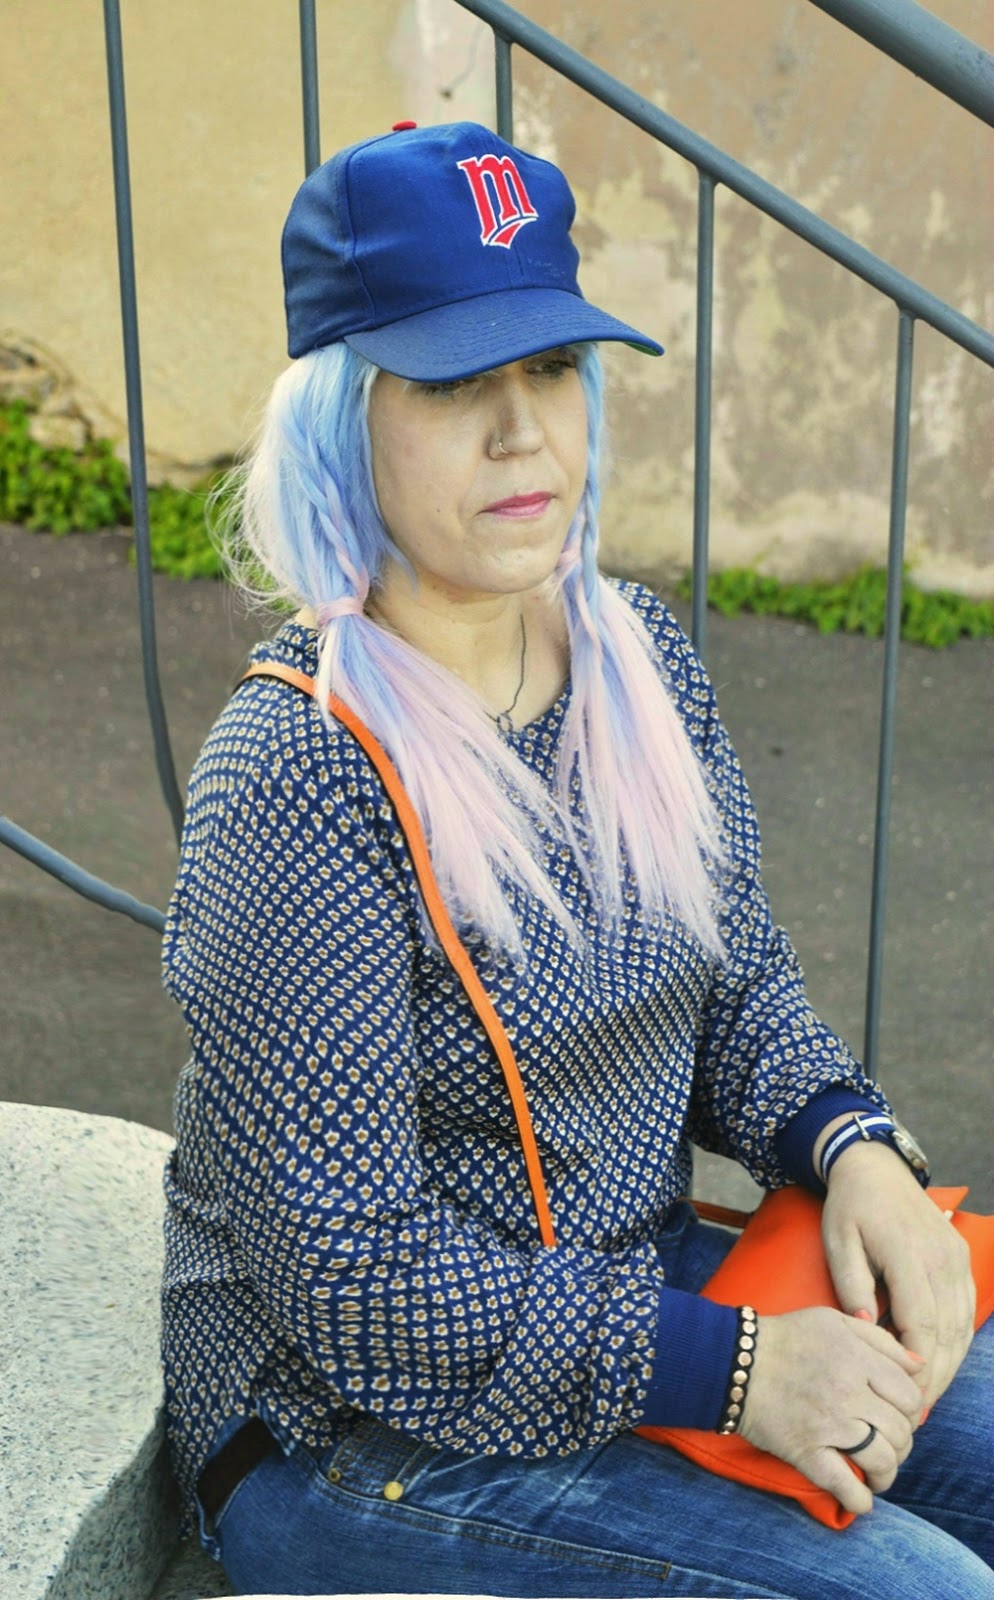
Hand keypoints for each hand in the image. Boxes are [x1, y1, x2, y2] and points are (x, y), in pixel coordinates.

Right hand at [738, 1305, 924, 1513]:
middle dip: (901, 1442)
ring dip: (887, 1472)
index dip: (911, 1410)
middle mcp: (848, 1392)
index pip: (910, 1397)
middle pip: (900, 1431)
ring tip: (879, 1472)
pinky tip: (862, 1499)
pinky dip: (860, 1500)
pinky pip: (844, 1485)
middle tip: (888, 1442)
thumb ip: (880, 1340)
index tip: (899, 1415)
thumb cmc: (787, 1337)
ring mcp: (827, 1425)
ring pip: (882, 1460)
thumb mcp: (834, 1321)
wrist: (732, 1360)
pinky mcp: (805, 1452)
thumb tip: (920, 1367)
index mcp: (857, 1359)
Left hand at [821, 1141, 974, 1411]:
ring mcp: (957, 1259)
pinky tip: (937, 1364)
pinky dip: (955, 1343)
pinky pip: (965, 1311)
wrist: (875, 1169)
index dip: (917, 1367)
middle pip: (949, 1333)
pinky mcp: (961, 1260)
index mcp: (909, 1254)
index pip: (923, 1323)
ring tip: (926, 1399)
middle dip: (935, 1379)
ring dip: (948, 1365)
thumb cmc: (850, 1207)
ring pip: (962, 1326)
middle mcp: (942, 1259)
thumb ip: (852, 1285)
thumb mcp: (838, 1241)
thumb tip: (870, 1331)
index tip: (903, 1398)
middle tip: (916, 1414)